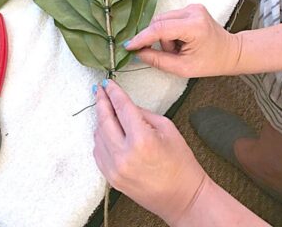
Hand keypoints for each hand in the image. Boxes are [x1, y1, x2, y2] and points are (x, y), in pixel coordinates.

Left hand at [93, 80, 206, 225]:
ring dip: (101, 119)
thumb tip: (124, 104)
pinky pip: (98, 151)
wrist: (182, 198)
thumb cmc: (181, 163)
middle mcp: (124, 155)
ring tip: (105, 108)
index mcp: (142, 140)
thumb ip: (143, 113)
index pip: (122, 108)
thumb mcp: (167, 128)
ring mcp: (115, 169)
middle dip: (101, 101)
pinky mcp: (111, 178)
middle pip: (105, 120)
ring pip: (98, 135)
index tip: (108, 83)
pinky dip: (101, 137)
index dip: (114, 92)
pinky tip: (107, 129)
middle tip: (100, 89)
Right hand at [125, 4, 241, 77]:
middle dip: (159, 40)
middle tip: (171, 54)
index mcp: (194, 26)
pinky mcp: (191, 7)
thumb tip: (138, 53)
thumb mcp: (183, 68)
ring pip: (162, 20)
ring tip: (179, 49)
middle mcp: (192, 11)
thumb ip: (158, 60)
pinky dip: (170, 32)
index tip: (128, 46)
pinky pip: (169, 19)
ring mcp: (192, 7)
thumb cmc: (211, 63)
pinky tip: (182, 41)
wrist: (231, 52)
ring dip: (165, 36)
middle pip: (159, 23)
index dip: (142, 38)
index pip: (160, 29)